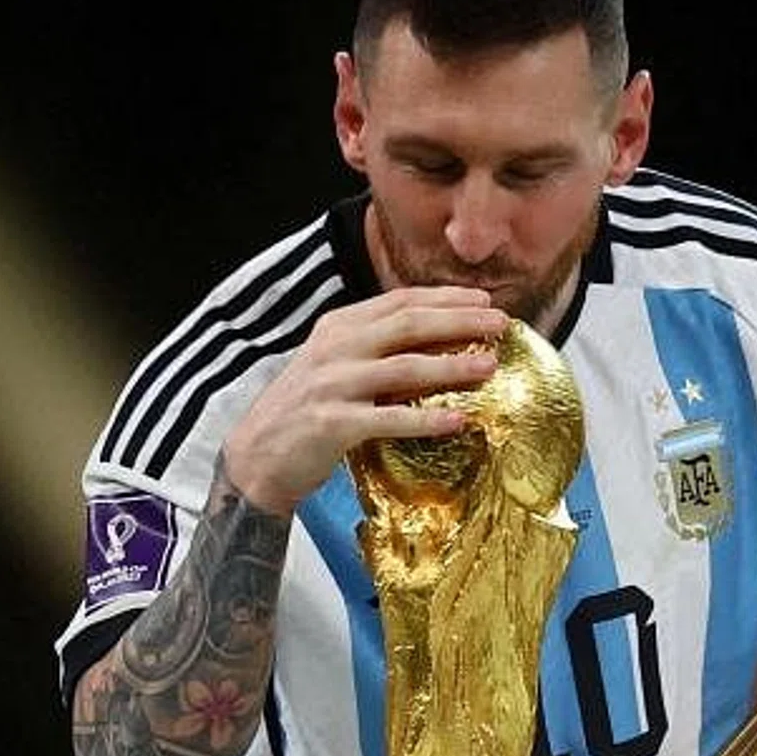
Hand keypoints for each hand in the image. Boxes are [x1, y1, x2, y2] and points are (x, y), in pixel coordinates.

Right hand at [222, 286, 507, 512]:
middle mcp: (336, 348)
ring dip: (451, 365)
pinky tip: (458, 420)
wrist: (255, 458)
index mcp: (338, 327)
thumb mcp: (334, 365)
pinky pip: (389, 419)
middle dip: (460, 320)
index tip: (484, 300)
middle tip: (502, 324)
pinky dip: (426, 419)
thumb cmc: (303, 411)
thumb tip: (437, 339)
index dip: (445, 298)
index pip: (399, 301)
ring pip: (404, 368)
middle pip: (408, 325)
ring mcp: (333, 385)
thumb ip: (374, 348)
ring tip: (489, 366)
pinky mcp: (333, 424)